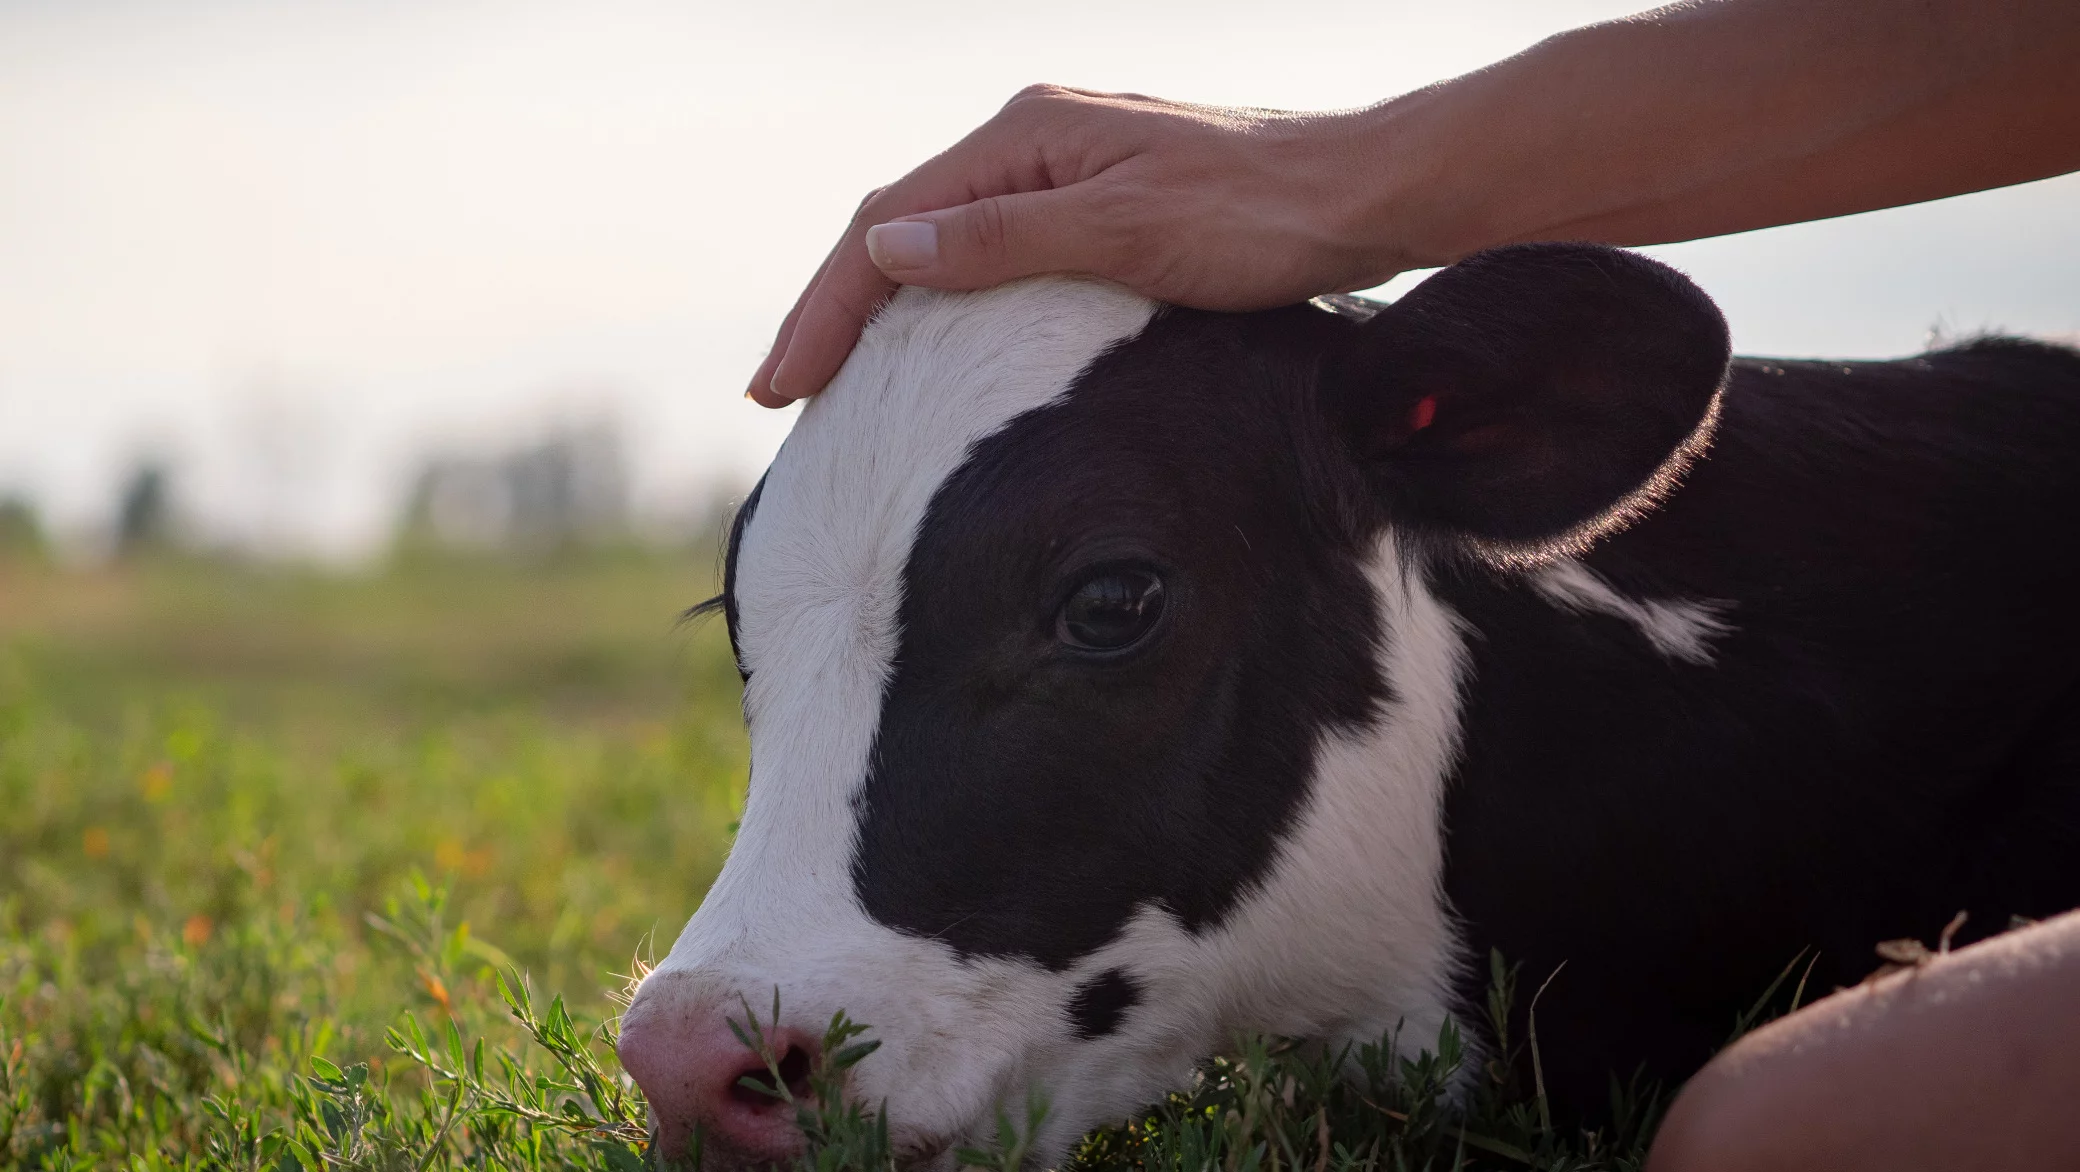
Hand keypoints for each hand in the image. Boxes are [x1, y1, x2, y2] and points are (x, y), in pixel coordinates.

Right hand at [746, 86, 1416, 406]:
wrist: (1363, 199)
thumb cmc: (1258, 217)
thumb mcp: (1123, 232)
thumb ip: (1001, 241)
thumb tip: (884, 249)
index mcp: (1024, 138)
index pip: (886, 225)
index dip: (824, 309)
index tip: (778, 388)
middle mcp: (1032, 143)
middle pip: (899, 228)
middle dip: (832, 311)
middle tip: (779, 394)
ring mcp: (1064, 172)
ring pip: (940, 240)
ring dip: (877, 307)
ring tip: (830, 380)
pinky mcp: (1097, 204)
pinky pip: (988, 254)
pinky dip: (939, 303)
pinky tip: (929, 347)